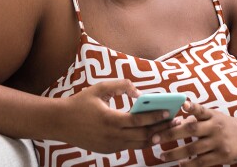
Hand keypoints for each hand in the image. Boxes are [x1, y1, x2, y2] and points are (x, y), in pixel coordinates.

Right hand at [58, 80, 177, 153]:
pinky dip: (142, 141)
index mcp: (110, 120)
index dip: (155, 117)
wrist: (60, 122)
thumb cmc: (80, 102)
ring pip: (139, 144)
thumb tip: (139, 92)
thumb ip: (120, 85)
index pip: (139, 121)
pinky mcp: (108, 151)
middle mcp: (111, 136)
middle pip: (143, 135)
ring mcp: (110, 146)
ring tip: (168, 128)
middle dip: (162, 128)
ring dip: (155, 136)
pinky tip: (152, 133)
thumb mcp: (100, 88)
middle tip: (177, 121)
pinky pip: (130, 147)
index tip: (169, 112)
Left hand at [155, 101, 236, 165]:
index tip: (183, 105)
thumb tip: (176, 121)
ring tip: (162, 156)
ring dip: (176, 153)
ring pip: (194, 148)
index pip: (201, 109)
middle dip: (171, 134)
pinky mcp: (222, 156)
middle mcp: (216, 127)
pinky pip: (203, 161)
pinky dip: (190, 164)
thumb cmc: (226, 126)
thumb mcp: (215, 117)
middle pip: (192, 129)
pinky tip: (180, 165)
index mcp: (213, 115)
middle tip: (154, 138)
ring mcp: (219, 142)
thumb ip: (198, 119)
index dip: (192, 106)